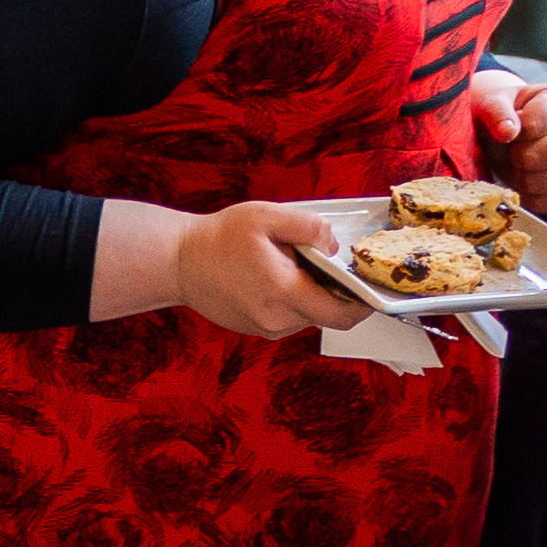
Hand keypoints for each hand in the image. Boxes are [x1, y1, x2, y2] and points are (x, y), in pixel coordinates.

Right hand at [147, 201, 359, 340]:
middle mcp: (276, 319)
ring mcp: (264, 328)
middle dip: (334, 292)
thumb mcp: (268, 216)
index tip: (368, 287)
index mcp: (284, 292)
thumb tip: (334, 246)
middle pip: (326, 315)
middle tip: (323, 263)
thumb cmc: (218, 238)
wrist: (178, 262)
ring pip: (308, 317)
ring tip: (291, 266)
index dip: (362, 303)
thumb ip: (310, 227)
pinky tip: (275, 277)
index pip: (341, 314)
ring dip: (311, 295)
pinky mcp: (255, 329)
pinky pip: (288, 318)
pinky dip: (292, 301)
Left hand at [474, 69, 546, 212]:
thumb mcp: (495, 103)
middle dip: (521, 155)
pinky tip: (527, 178)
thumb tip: (507, 132)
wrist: (512, 136)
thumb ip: (497, 111)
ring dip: (524, 177)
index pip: (540, 120)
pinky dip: (530, 195)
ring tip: (521, 163)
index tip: (512, 129)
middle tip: (514, 150)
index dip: (517, 130)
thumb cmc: (507, 116)